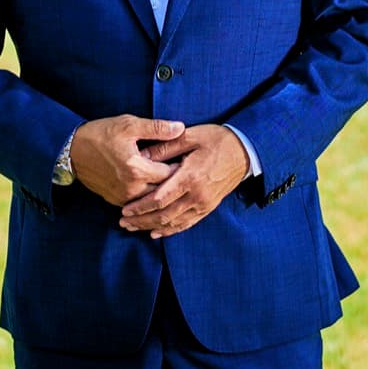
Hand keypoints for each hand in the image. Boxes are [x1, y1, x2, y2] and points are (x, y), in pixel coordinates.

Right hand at [71, 115, 185, 205]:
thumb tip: (181, 128)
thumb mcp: (129, 125)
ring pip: (151, 200)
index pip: (171, 174)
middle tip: (186, 171)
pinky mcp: (114, 200)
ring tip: (172, 180)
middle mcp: (131, 188)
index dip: (182, 167)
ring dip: (161, 191)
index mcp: (137, 169)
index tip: (189, 160)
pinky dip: (147, 197)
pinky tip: (154, 187)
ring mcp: (122, 197)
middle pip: (164, 191)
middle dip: (175, 182)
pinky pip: (138, 204)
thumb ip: (157, 128)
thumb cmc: (100, 134)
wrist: (71, 150)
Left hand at [119, 124, 249, 238]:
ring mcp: (203, 204)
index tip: (124, 210)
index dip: (140, 206)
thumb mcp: (191, 136)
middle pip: (163, 215)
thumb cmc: (217, 140)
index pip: (160, 198)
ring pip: (173, 222)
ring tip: (133, 228)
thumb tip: (142, 155)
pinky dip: (170, 231)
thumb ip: (166, 147)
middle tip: (123, 223)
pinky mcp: (208, 208)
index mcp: (190, 176)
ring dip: (152, 227)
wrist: (244, 151)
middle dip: (141, 220)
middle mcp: (196, 195)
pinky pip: (186, 224)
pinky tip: (156, 232)